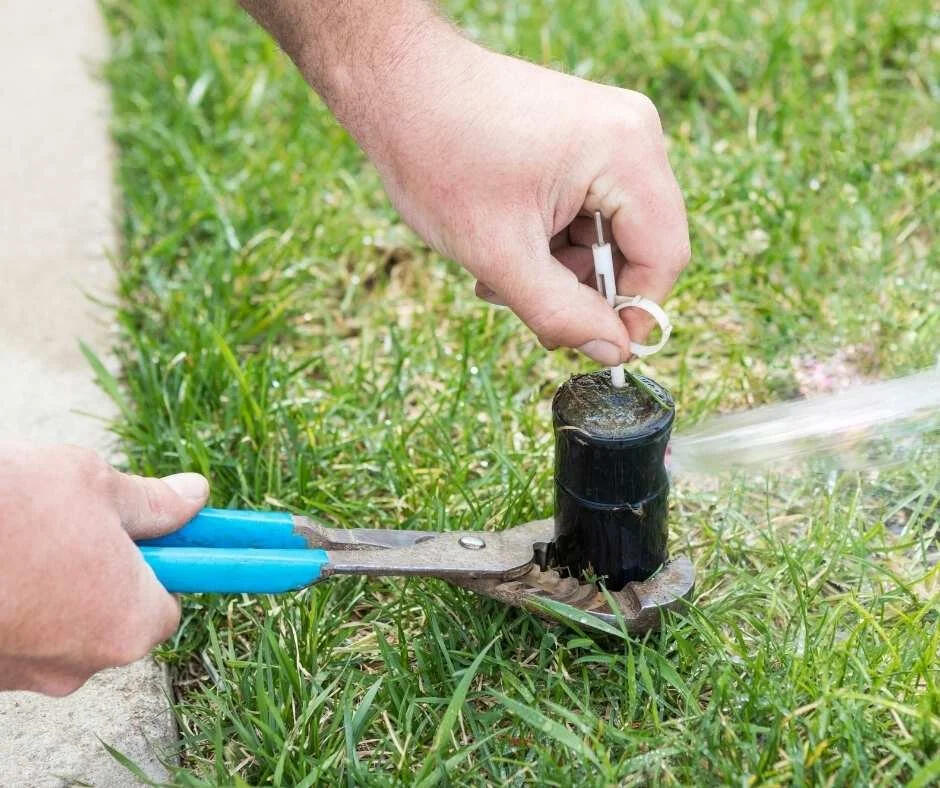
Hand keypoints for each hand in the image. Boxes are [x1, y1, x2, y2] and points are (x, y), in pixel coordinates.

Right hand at [0, 443, 208, 695]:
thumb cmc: (16, 503)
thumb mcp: (99, 486)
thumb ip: (154, 503)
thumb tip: (194, 496)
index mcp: (129, 624)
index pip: (166, 607)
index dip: (158, 568)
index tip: (146, 540)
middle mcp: (79, 666)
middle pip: (109, 621)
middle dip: (99, 577)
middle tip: (74, 527)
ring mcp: (21, 677)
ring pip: (55, 628)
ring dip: (49, 589)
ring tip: (22, 539)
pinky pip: (11, 634)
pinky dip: (9, 604)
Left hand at [368, 46, 689, 363]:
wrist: (396, 84)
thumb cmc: (439, 155)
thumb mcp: (499, 252)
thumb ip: (559, 312)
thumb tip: (613, 353)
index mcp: (627, 153)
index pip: (663, 255)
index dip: (634, 310)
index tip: (594, 346)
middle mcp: (631, 135)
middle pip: (636, 245)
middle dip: (581, 288)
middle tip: (524, 306)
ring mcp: (608, 131)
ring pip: (606, 233)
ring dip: (556, 269)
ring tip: (496, 274)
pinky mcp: (582, 137)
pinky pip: (586, 208)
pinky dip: (549, 239)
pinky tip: (502, 245)